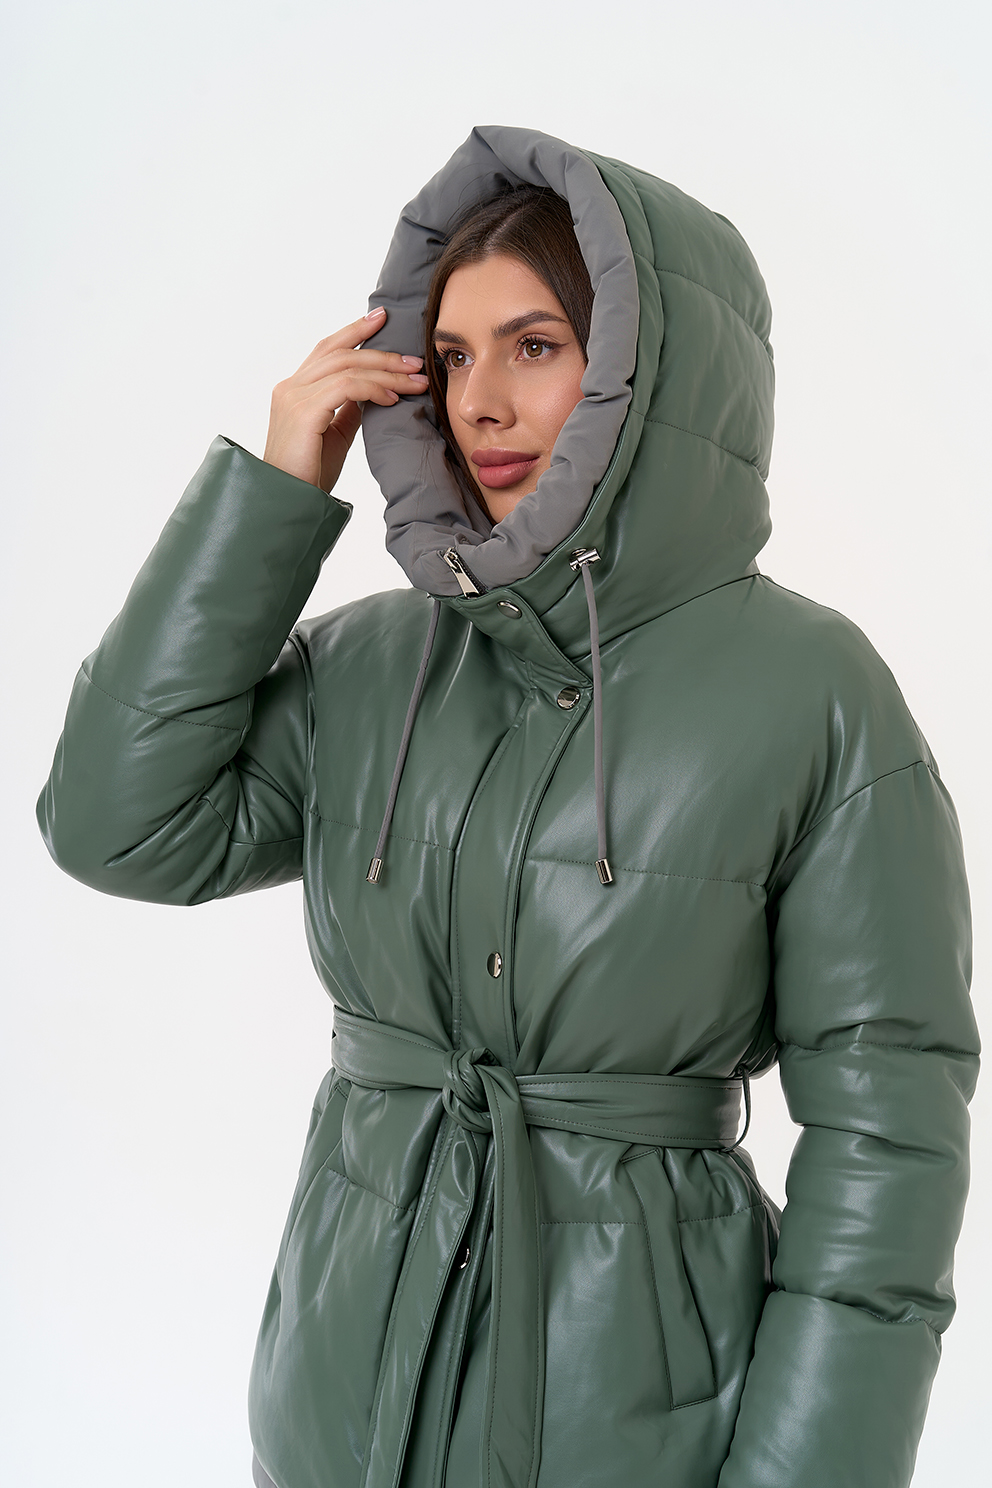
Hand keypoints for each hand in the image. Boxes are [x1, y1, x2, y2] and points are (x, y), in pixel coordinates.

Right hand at [262, 306, 428, 492]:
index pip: (327, 349)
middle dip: (382, 353)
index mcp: (295, 389)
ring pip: (347, 367)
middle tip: (415, 362)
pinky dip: (373, 389)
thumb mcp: (334, 434)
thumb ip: (347, 408)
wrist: (289, 500)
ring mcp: (294, 397)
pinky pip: (346, 387)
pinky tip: (392, 399)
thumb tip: (370, 391)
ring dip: (386, 372)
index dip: (354, 331)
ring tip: (414, 381)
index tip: (382, 318)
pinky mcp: (304, 412)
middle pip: (341, 353)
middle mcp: (290, 387)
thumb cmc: (310, 472)